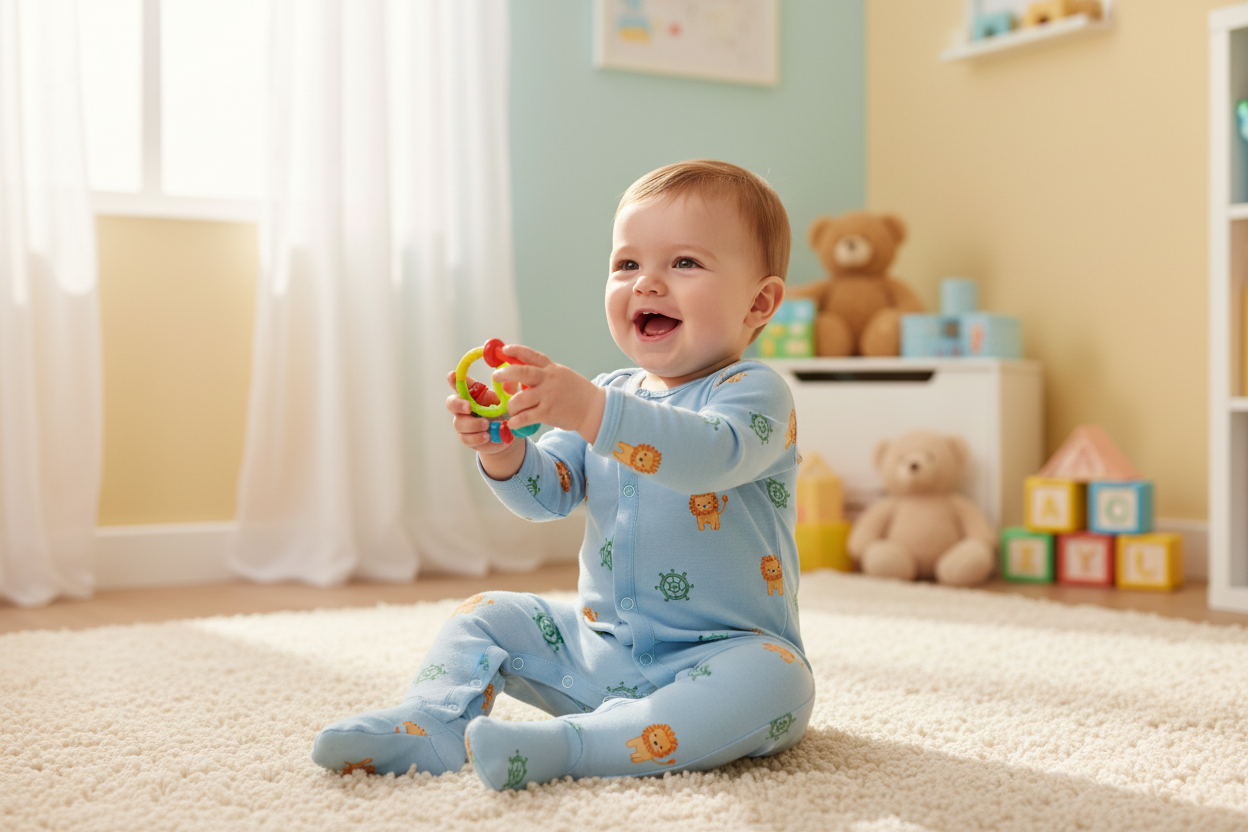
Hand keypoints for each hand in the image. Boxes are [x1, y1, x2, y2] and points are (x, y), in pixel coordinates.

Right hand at [445, 371, 524, 478]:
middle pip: (451, 403)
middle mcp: (464, 407)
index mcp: (473, 393)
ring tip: (487, 425)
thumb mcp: (508, 400)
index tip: (452, 375)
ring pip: (459, 423)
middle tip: (468, 407)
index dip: (454, 379)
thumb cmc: (504, 411)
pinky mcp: (466, 438)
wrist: (507, 433)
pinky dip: (477, 438)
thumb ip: (509, 390)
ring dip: (473, 424)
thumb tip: (509, 379)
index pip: (460, 384)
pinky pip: (466, 438)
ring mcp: (463, 423)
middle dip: (458, 404)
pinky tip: (486, 436)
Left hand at [488, 345, 605, 444]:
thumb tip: (511, 382)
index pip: (531, 356)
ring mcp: (549, 396)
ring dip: (511, 405)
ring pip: (520, 399)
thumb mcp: (559, 377)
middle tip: (496, 376)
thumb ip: (538, 377)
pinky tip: (513, 423)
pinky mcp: (548, 413)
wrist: (594, 409)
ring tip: (511, 409)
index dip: (516, 351)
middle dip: (506, 373)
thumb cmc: (573, 393)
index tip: (504, 349)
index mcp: (551, 369)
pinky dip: (516, 421)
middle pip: (522, 372)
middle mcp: (549, 380)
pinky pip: (525, 417)